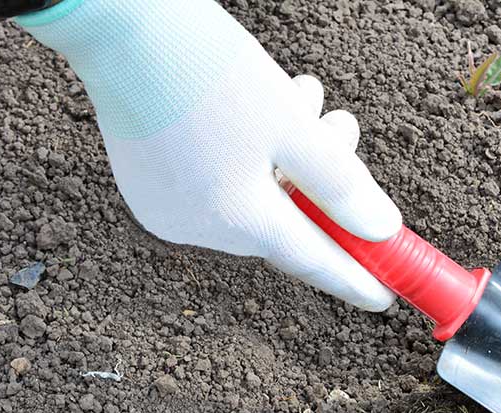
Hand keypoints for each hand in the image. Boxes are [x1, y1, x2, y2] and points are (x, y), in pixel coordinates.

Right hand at [20, 0, 399, 309]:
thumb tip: (380, 230)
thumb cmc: (207, 73)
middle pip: (287, 217)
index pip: (311, 261)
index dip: (354, 276)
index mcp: (236, 222)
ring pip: (255, 191)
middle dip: (324, 179)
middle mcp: (198, 226)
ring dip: (293, 152)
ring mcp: (168, 205)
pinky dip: (252, 151)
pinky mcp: (148, 178)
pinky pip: (219, 179)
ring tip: (309, 99)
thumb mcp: (294, 130)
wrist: (117, 25)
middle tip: (344, 129)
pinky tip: (268, 104)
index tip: (384, 297)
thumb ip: (341, 187)